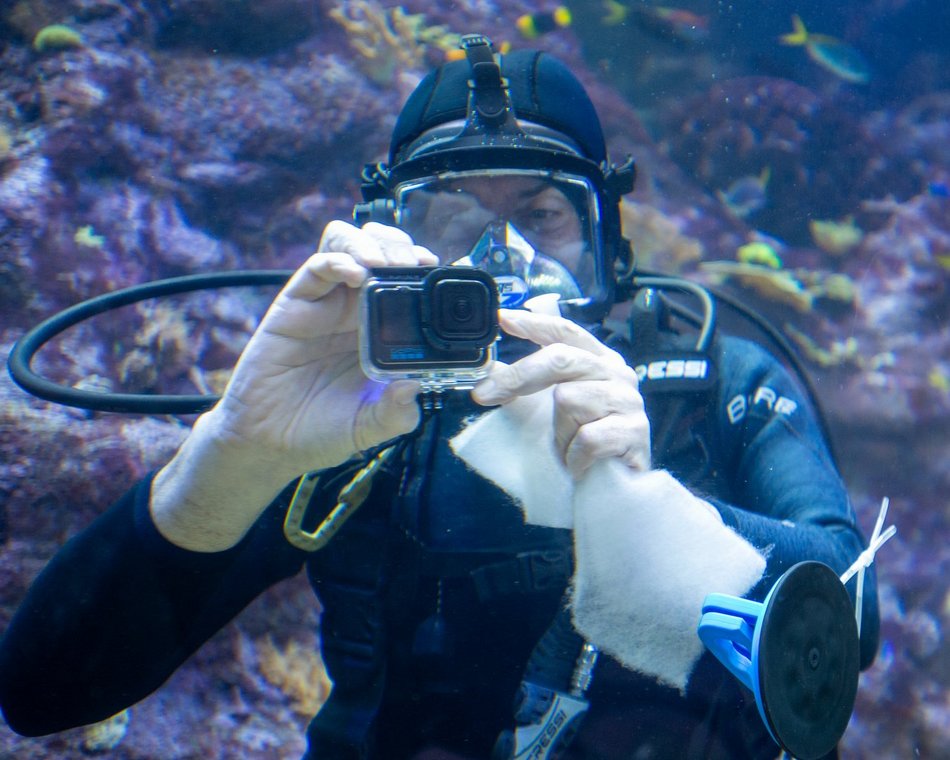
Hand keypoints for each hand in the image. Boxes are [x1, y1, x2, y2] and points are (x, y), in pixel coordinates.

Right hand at [151, 222, 435, 550]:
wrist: (271, 443)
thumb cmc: (323, 430)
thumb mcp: (372, 425)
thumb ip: (397, 411)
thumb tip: (417, 387)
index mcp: (382, 330)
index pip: (407, 279)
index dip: (425, 268)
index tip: (442, 271)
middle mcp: (355, 308)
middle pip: (381, 249)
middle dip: (401, 246)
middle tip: (415, 265)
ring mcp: (325, 302)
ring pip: (348, 243)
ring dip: (370, 243)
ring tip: (384, 265)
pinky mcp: (295, 304)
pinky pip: (317, 267)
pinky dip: (340, 260)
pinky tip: (356, 275)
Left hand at [472, 309, 649, 477]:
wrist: (616, 489)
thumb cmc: (582, 444)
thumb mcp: (550, 408)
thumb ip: (527, 382)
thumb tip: (488, 366)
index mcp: (598, 360)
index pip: (565, 331)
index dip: (534, 324)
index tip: (502, 318)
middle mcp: (617, 374)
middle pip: (561, 358)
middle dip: (518, 377)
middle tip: (484, 395)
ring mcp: (628, 402)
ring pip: (569, 401)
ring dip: (559, 434)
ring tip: (569, 449)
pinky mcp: (634, 432)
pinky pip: (586, 438)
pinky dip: (575, 457)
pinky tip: (581, 465)